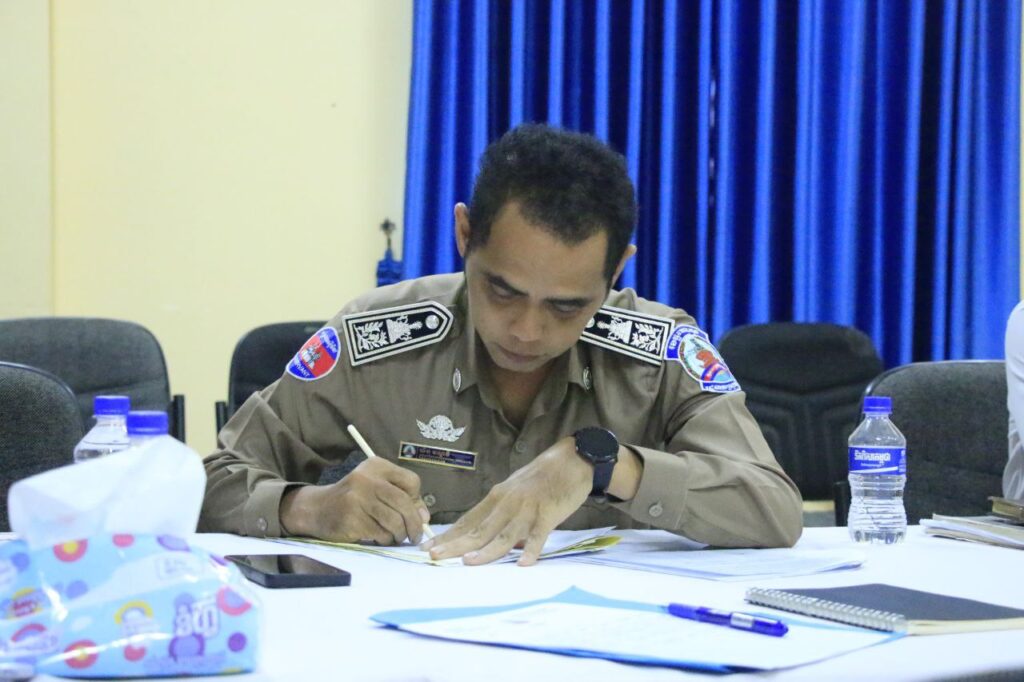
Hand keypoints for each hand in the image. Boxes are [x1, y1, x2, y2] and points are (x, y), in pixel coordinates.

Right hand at [280, 457, 429, 544]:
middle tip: (416, 536)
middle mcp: (367, 478)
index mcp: (376, 466)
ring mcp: (358, 498)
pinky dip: (385, 539)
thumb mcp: (376, 489)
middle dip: (414, 523)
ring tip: (397, 538)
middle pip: (404, 502)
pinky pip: (380, 533)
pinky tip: (380, 538)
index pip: (411, 481)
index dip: (417, 499)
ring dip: (400, 534)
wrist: (317, 509)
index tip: (415, 512)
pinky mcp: (351, 518)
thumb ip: (402, 498)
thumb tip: (424, 517)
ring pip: (394, 521)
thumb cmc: (354, 499)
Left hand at [423, 436, 590, 565]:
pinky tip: (523, 563)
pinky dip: (531, 549)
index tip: (428, 547)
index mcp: (497, 497)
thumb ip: (503, 514)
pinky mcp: (548, 514)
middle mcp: (507, 502)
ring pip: (504, 534)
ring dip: (486, 550)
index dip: (448, 535)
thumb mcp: (516, 492)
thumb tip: (491, 539)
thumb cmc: (543, 477)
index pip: (468, 520)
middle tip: (434, 557)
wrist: (573, 459)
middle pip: (479, 529)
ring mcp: (527, 509)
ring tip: (469, 563)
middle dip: (455, 544)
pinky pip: (538, 535)